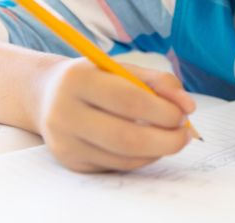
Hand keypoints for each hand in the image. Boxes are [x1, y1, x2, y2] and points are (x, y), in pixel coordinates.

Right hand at [34, 58, 194, 172]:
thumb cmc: (96, 78)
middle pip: (126, 138)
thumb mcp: (123, 68)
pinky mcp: (71, 162)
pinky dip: (142, 158)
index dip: (163, 111)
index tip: (185, 112)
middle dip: (166, 140)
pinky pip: (116, 166)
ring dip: (158, 151)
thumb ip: (159, 81)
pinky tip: (151, 146)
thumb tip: (187, 107)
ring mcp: (65, 142)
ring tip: (172, 137)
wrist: (47, 95)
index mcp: (79, 80)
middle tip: (186, 133)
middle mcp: (65, 113)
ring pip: (123, 158)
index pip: (130, 101)